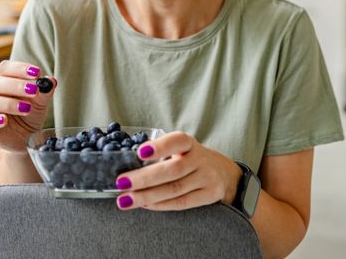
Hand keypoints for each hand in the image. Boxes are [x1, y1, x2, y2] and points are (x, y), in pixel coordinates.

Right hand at [0, 60, 56, 152]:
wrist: (26, 138)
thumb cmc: (30, 114)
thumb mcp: (40, 102)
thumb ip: (44, 91)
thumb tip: (51, 81)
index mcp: (1, 79)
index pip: (4, 68)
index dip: (19, 69)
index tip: (36, 73)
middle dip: (16, 85)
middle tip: (34, 91)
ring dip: (7, 103)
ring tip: (26, 109)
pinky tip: (4, 120)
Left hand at [113, 131, 241, 211]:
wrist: (223, 173)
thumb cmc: (190, 159)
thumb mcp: (180, 150)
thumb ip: (160, 154)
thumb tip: (126, 167)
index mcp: (189, 143)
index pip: (177, 141)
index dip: (160, 146)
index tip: (140, 152)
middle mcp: (200, 159)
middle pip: (172, 170)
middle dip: (144, 178)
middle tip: (121, 183)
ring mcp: (207, 177)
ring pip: (175, 189)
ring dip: (147, 195)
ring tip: (125, 200)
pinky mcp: (210, 195)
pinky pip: (182, 202)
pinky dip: (160, 205)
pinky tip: (144, 205)